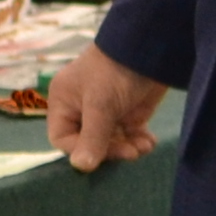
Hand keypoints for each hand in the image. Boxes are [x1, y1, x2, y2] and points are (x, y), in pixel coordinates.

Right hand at [47, 45, 167, 170]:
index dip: (80, 150)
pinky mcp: (129, 112)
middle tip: (131, 152)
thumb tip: (80, 167)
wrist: (152, 47)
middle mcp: (82, 108)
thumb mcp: (101, 104)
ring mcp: (107, 111)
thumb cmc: (115, 70)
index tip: (101, 155)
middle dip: (110, 151)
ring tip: (143, 146)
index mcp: (64, 102)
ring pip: (111, 143)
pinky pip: (129, 136)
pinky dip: (139, 142)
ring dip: (127, 148)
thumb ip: (92, 137)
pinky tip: (149, 141)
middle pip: (89, 144)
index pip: (63, 138)